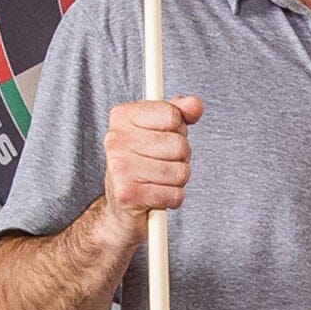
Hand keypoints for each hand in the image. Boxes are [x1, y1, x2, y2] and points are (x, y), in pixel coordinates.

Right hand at [101, 95, 202, 238]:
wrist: (121, 204)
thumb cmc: (144, 161)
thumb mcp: (160, 129)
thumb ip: (179, 111)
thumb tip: (195, 104)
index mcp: (121, 117)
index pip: (172, 115)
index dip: (179, 128)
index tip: (164, 136)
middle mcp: (115, 140)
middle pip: (180, 145)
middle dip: (180, 157)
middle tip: (162, 163)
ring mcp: (119, 167)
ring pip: (180, 172)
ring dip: (177, 180)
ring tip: (158, 179)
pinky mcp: (127, 194)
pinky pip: (175, 195)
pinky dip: (173, 198)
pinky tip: (156, 196)